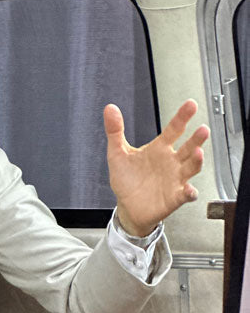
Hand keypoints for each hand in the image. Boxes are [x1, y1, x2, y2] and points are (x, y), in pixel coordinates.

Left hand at [104, 100, 208, 236]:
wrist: (127, 207)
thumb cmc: (126, 180)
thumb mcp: (117, 154)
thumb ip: (115, 131)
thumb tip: (109, 109)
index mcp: (159, 148)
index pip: (174, 129)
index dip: (182, 117)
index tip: (191, 105)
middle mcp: (171, 162)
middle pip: (188, 147)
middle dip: (196, 139)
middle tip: (202, 129)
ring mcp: (175, 179)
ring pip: (191, 168)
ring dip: (196, 161)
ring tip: (198, 153)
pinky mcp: (175, 197)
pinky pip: (186, 194)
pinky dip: (190, 192)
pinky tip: (189, 190)